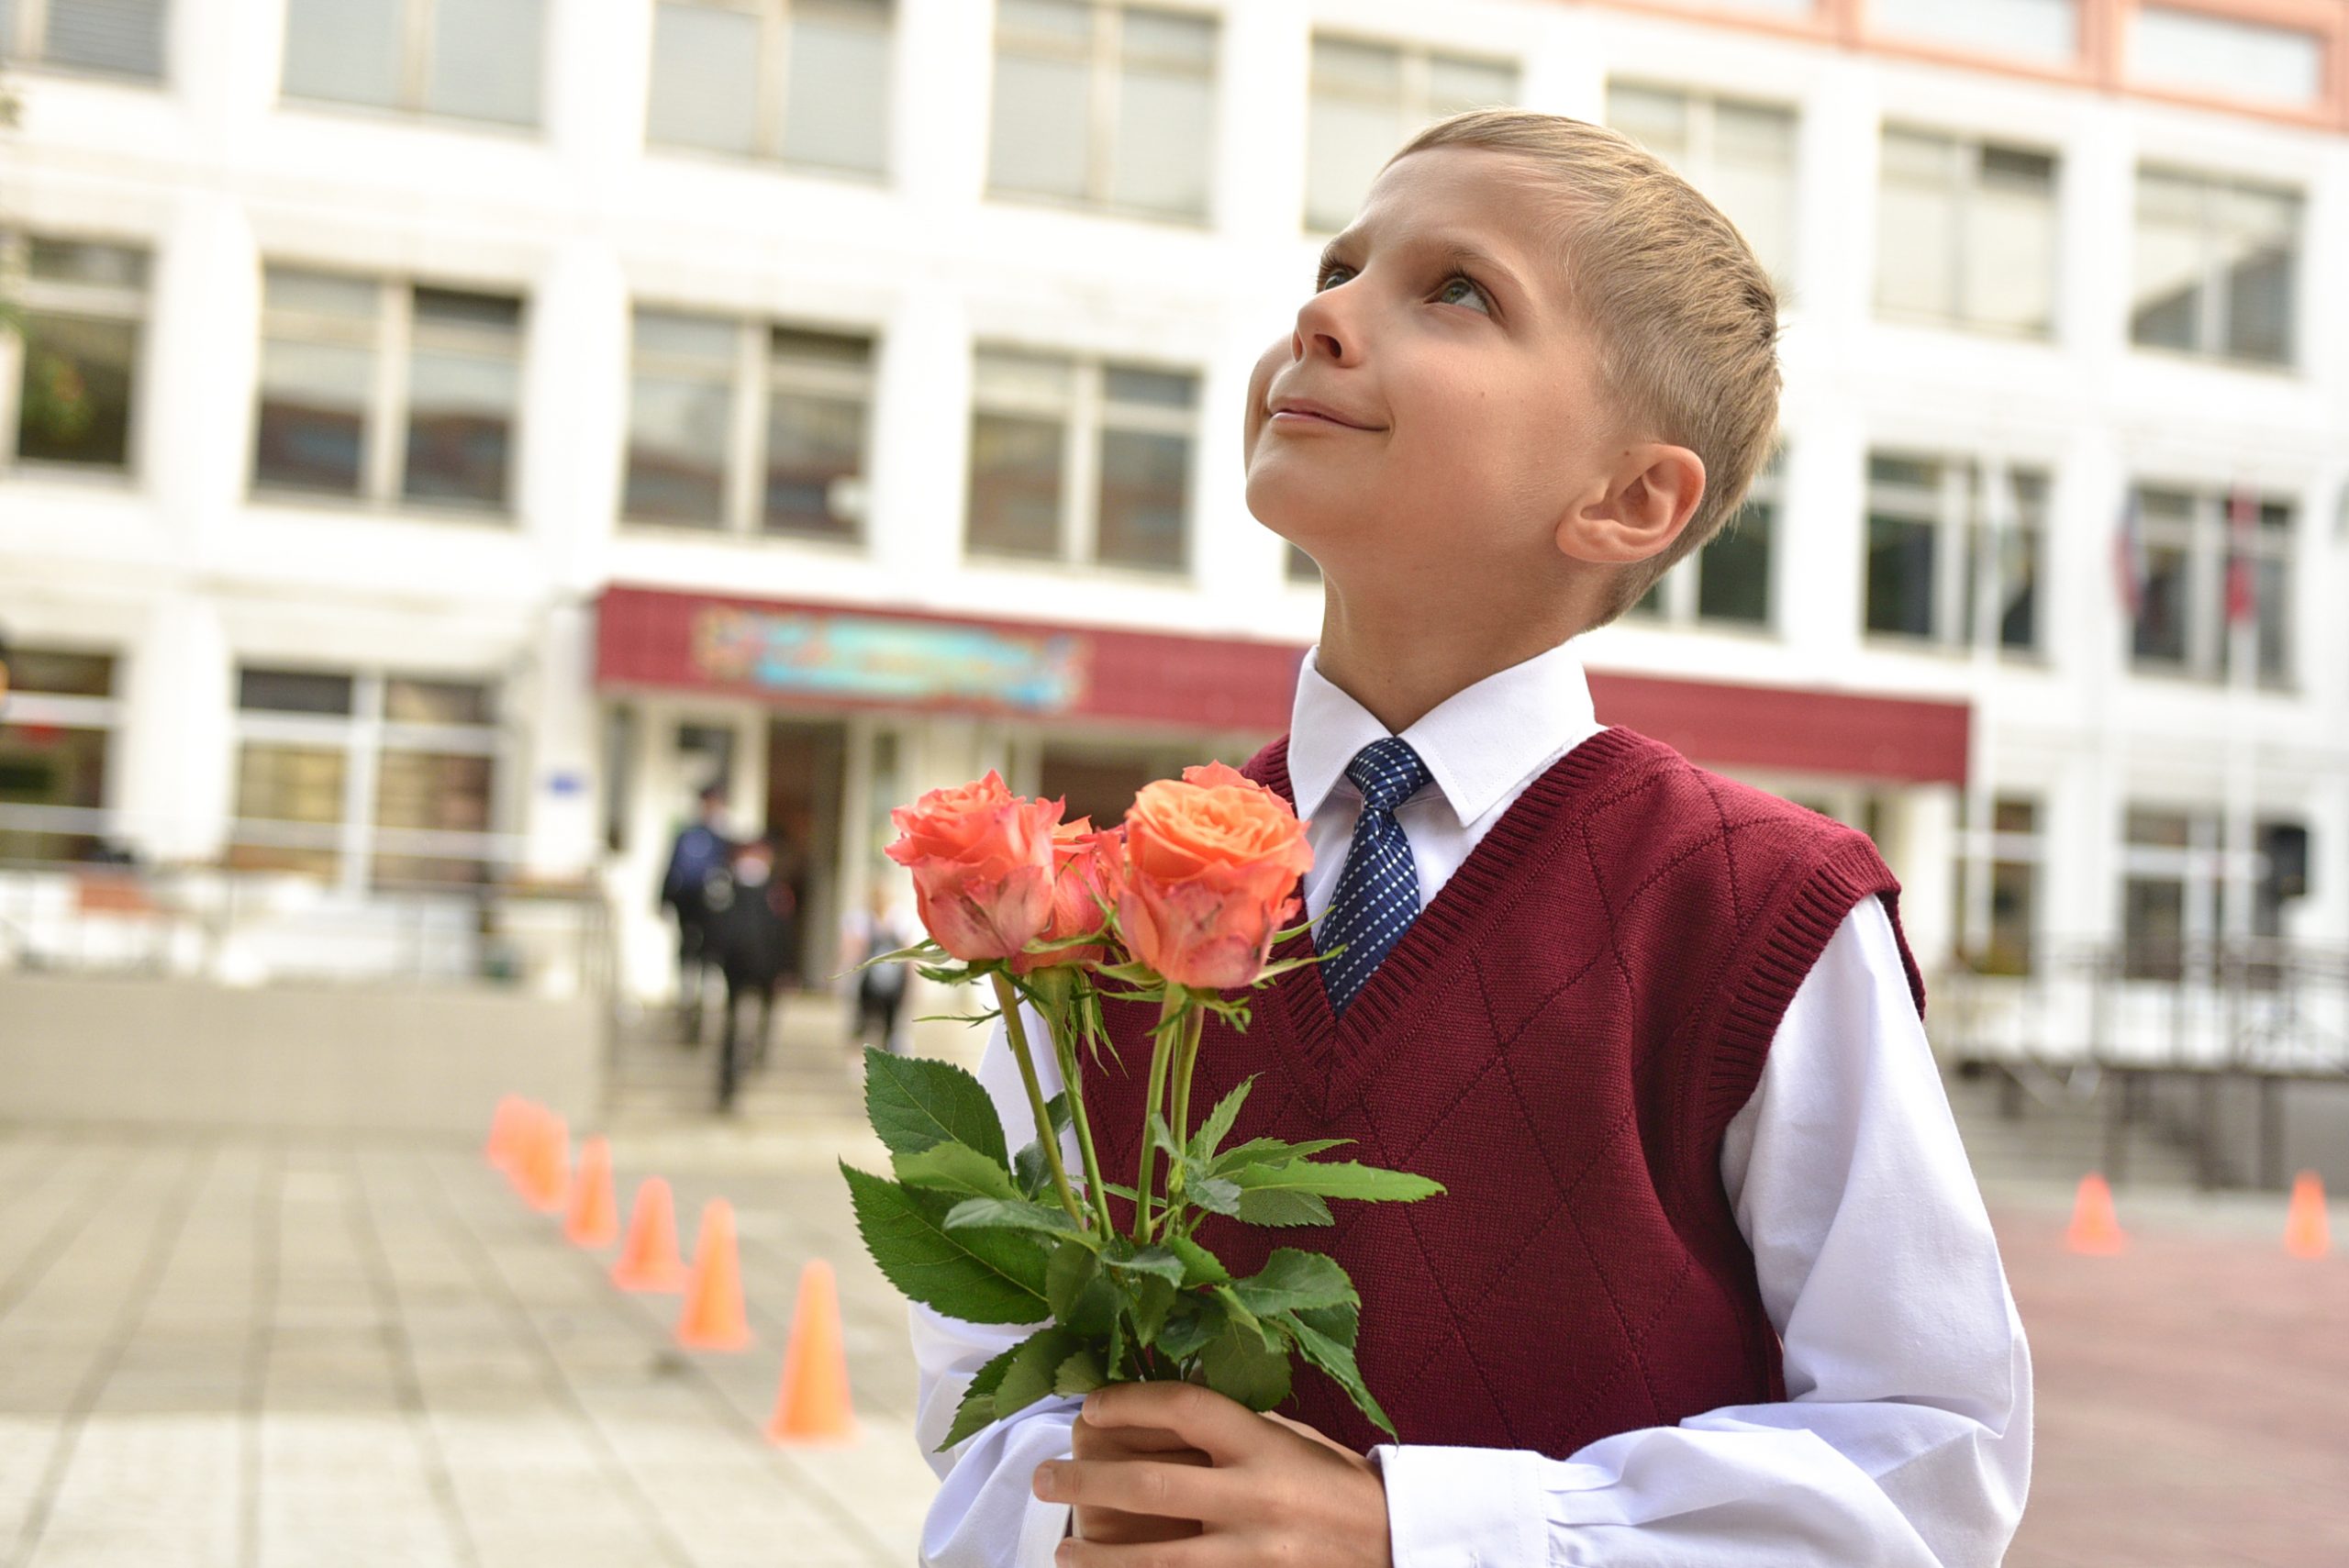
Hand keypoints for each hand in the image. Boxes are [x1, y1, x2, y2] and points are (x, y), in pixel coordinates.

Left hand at [1034, 1382, 1391, 1567]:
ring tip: (1062, 1550)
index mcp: (1265, 1443)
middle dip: (1085, 1481)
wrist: (1396, 1544)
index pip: (1184, 1408)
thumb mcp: (1291, 1438)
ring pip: (1156, 1558)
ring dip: (1099, 1556)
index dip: (1128, 1401)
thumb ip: (1233, 1429)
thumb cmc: (1335, 1482)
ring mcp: (1255, 1552)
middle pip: (1151, 1484)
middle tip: (1043, 1479)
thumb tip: (1158, 1415)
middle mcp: (1257, 1495)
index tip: (1091, 1405)